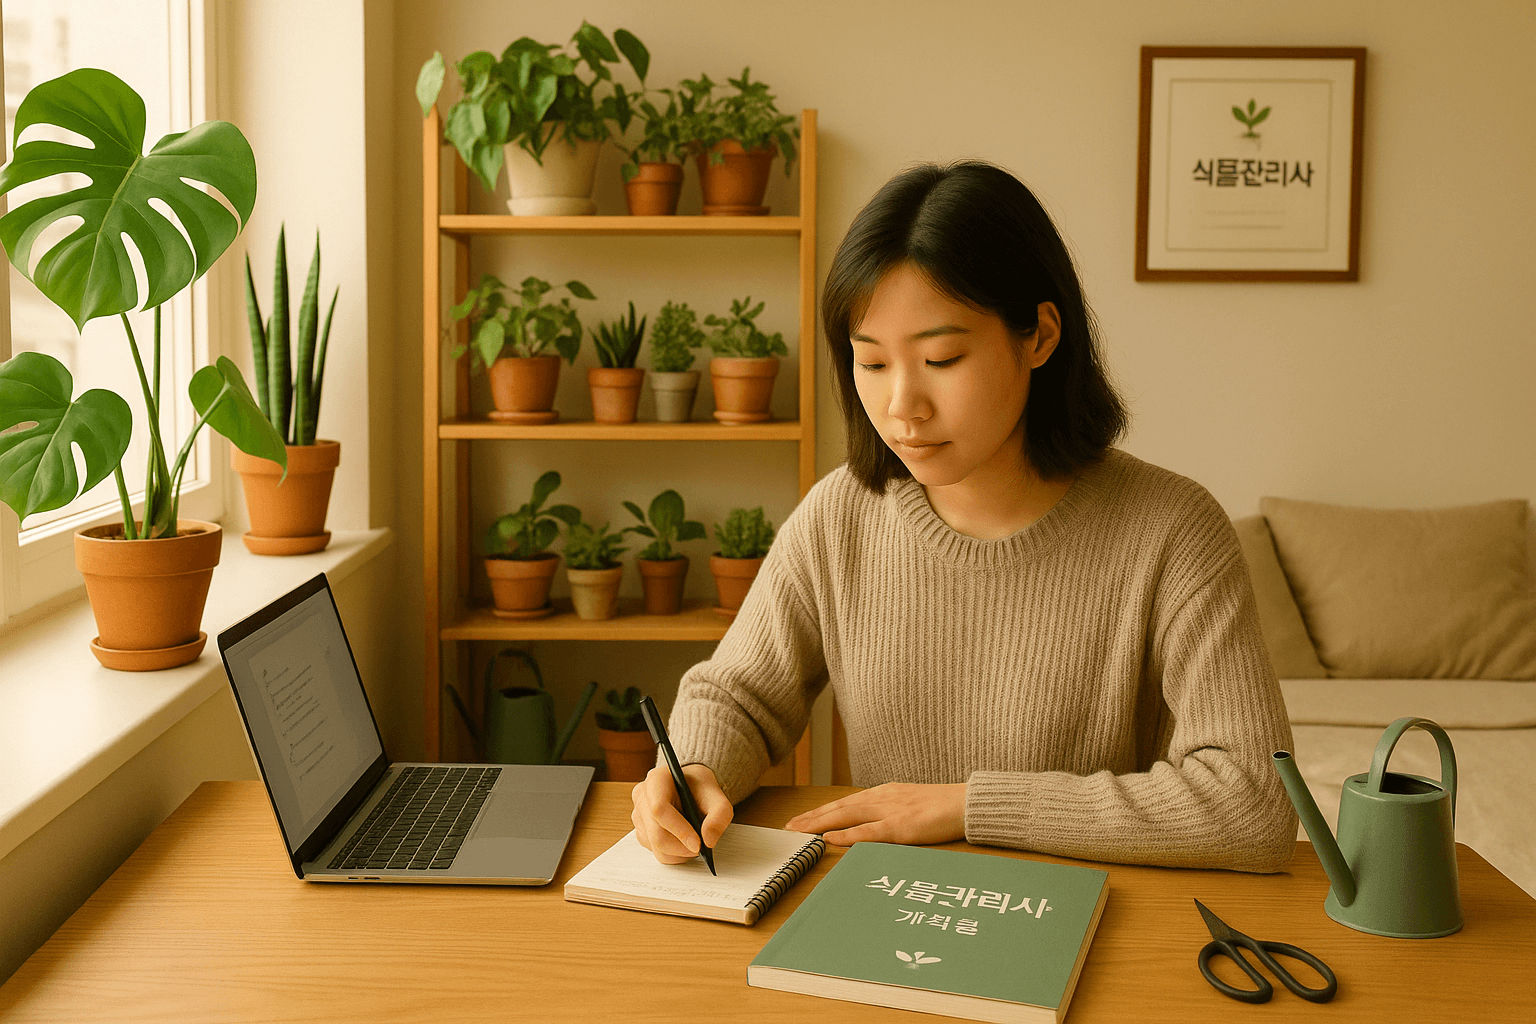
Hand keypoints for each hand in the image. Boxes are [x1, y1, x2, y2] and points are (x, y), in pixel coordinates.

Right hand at [631, 763, 732, 864]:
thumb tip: (708, 840)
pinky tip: (685, 842)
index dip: (679, 830)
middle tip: (701, 848)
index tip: (698, 843)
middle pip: (656, 834)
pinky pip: (655, 852)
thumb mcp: (717, 796)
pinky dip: (674, 854)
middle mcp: (643, 797)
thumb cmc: (699, 787)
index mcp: (656, 780)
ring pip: (655, 847)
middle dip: (682, 847)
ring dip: (679, 853)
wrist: (692, 788)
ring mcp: (640, 816)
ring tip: (695, 843)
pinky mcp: (642, 832)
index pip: (659, 809)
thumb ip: (719, 815)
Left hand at [783, 783, 966, 845]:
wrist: (968, 802)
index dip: (821, 811)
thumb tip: (873, 825)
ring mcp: (891, 811)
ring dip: (819, 824)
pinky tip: (830, 839)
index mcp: (885, 794)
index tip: (801, 819)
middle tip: (788, 827)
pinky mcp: (901, 827)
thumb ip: (890, 813)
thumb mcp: (911, 805)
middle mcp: (882, 798)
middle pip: (839, 807)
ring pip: (846, 816)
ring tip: (798, 832)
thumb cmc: (943, 807)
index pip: (845, 802)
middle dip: (811, 817)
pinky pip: (868, 832)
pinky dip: (846, 835)